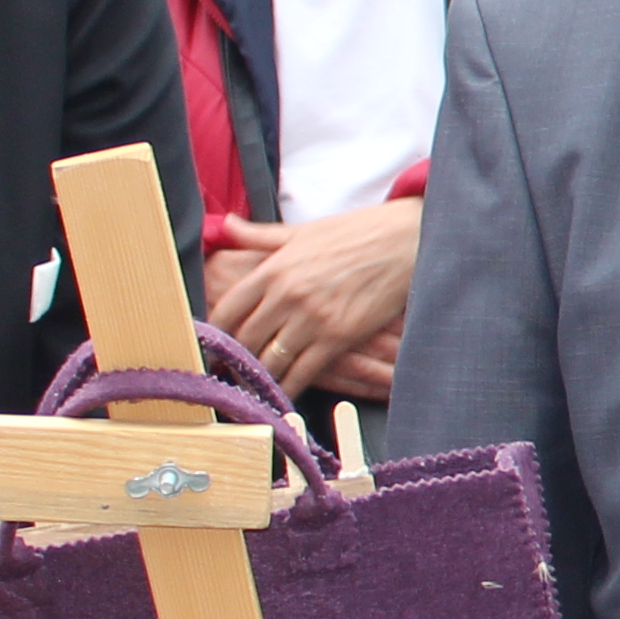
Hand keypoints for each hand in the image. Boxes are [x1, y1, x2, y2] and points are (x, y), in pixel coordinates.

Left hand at [205, 204, 420, 388]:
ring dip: (258, 379)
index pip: (227, 311)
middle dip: (234, 361)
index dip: (214, 335)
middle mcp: (286, 295)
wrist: (407, 241)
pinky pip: (302, 373)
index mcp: (273, 269)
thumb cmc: (357, 232)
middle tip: (230, 374)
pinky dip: (288, 388)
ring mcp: (312, 318)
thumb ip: (259, 235)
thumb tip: (223, 224)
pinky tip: (282, 395)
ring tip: (252, 389)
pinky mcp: (338, 337)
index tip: (212, 346)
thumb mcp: (303, 231)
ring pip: (269, 361)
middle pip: (244, 341)